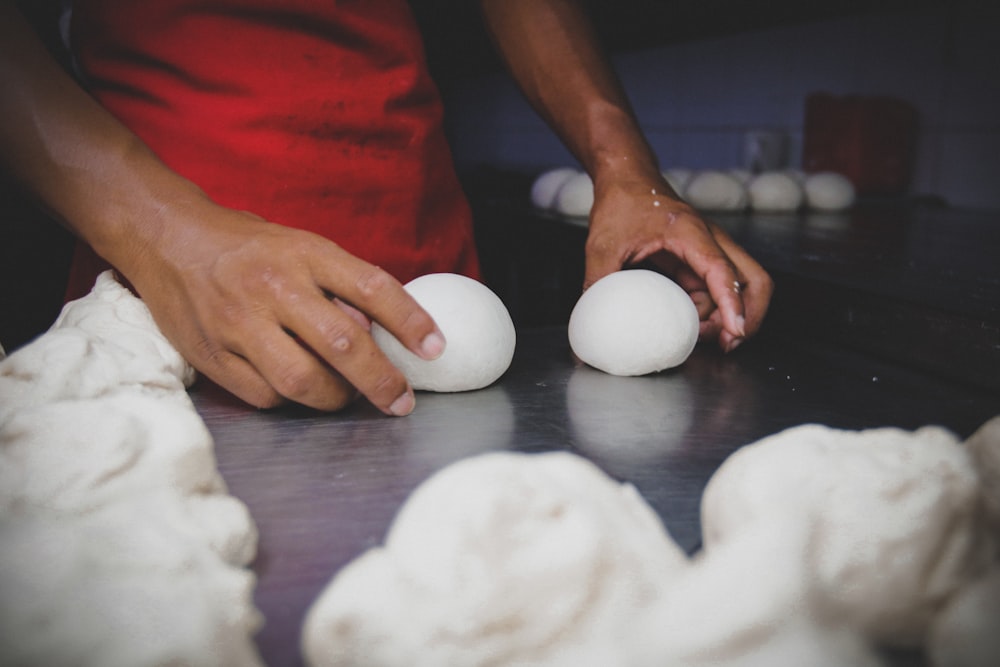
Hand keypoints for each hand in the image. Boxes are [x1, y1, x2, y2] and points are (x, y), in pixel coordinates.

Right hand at [123, 199, 444, 413]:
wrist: (167, 238)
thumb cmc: (249, 248)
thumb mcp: (301, 247)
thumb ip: (340, 286)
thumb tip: (386, 335)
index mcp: (304, 253)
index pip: (371, 287)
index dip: (410, 321)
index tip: (436, 349)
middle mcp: (273, 287)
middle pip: (343, 344)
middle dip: (382, 381)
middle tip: (401, 401)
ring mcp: (239, 324)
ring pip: (304, 382)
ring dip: (336, 397)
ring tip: (346, 393)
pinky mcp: (212, 357)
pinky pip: (267, 397)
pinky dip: (291, 400)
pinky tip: (296, 386)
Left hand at [583, 172, 772, 351]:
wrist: (626, 179)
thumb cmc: (621, 202)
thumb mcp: (603, 244)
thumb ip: (599, 281)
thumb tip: (592, 317)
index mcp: (689, 232)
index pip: (722, 270)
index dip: (732, 302)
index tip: (736, 330)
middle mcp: (709, 240)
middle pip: (754, 279)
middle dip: (750, 315)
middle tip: (729, 343)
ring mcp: (708, 250)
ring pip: (738, 287)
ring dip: (728, 315)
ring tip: (706, 339)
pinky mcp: (699, 260)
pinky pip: (716, 288)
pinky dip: (712, 309)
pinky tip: (694, 325)